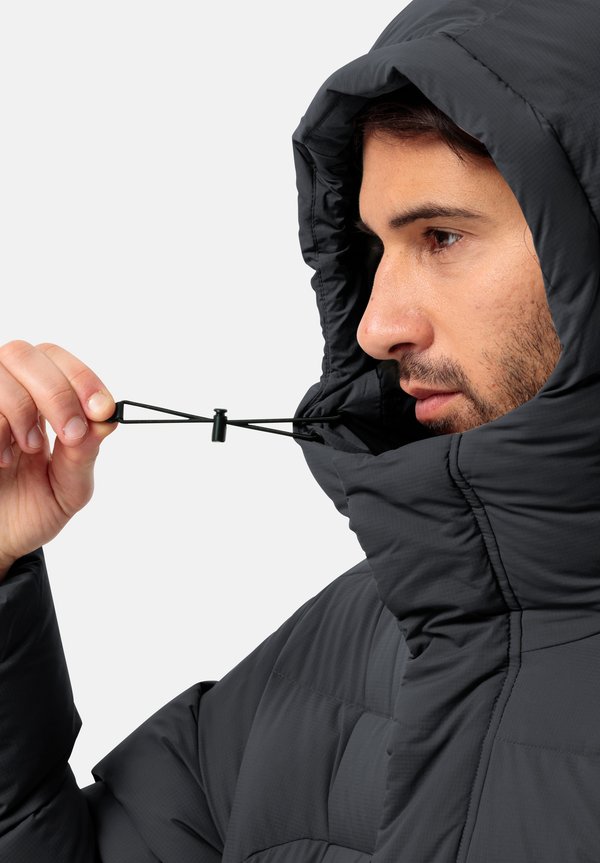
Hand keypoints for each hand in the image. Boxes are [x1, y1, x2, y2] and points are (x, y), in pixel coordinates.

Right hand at [0, 341, 117, 580]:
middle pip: (26, 354)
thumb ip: (85, 454)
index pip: (58, 361)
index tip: (101, 409)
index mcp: (40, 399)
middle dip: (58, 393)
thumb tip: (105, 421)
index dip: (82, 378)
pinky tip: (1, 458)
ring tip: (29, 449)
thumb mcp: (70, 488)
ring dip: (23, 411)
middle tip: (72, 433)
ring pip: (2, 374)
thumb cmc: (31, 509)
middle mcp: (7, 392)